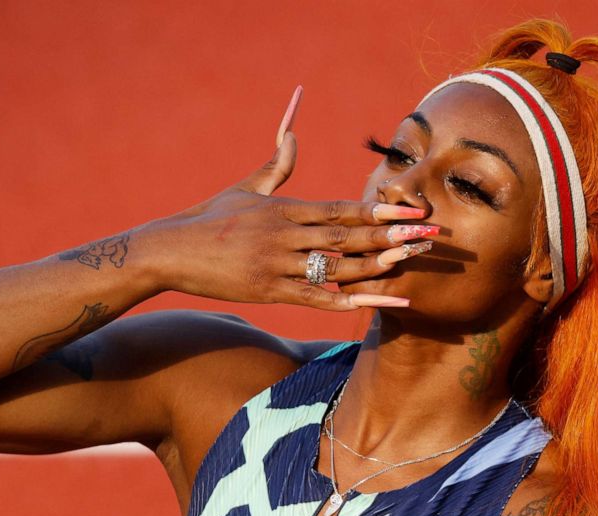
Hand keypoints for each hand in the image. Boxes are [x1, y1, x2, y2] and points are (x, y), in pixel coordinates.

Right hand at [141, 86, 438, 310]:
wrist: (170, 251)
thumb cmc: (208, 217)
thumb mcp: (244, 188)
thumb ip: (276, 166)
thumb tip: (292, 131)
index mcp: (283, 208)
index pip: (339, 208)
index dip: (376, 208)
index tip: (409, 209)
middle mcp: (284, 236)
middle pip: (346, 235)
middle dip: (389, 234)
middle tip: (427, 235)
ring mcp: (277, 265)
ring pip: (335, 267)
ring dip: (377, 265)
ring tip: (410, 262)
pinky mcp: (269, 291)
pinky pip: (317, 298)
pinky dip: (350, 300)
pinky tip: (378, 302)